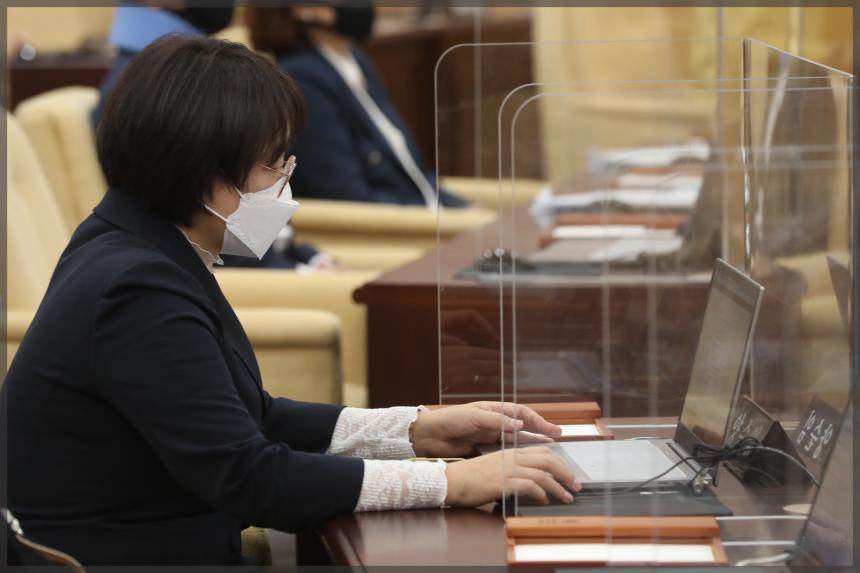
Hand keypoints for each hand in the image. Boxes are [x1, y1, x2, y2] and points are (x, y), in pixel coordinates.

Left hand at [410, 401, 561, 457]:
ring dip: (532, 445)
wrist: (428, 436)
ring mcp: (491, 436)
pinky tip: (526, 462)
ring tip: (548, 451)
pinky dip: (517, 456)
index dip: (538, 421)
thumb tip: (519, 425)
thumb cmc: (448, 420)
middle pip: (523, 427)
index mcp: (493, 409)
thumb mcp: (472, 416)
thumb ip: (496, 421)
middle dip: (540, 432)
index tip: (552, 429)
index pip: (521, 413)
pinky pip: (506, 452)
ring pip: (517, 441)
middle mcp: (495, 422)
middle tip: (557, 439)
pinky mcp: (485, 450)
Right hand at [445, 447, 580, 506]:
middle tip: (575, 485)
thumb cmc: (470, 476)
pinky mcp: (503, 482)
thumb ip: (512, 469)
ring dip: (558, 486)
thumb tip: (530, 480)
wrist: (452, 480)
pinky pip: (529, 485)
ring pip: (542, 473)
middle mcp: (511, 457)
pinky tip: (544, 500)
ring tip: (566, 496)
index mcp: (510, 452)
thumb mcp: (495, 467)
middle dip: (566, 472)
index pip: (542, 451)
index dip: (559, 461)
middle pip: (547, 459)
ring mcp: (507, 469)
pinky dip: (541, 493)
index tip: (569, 472)